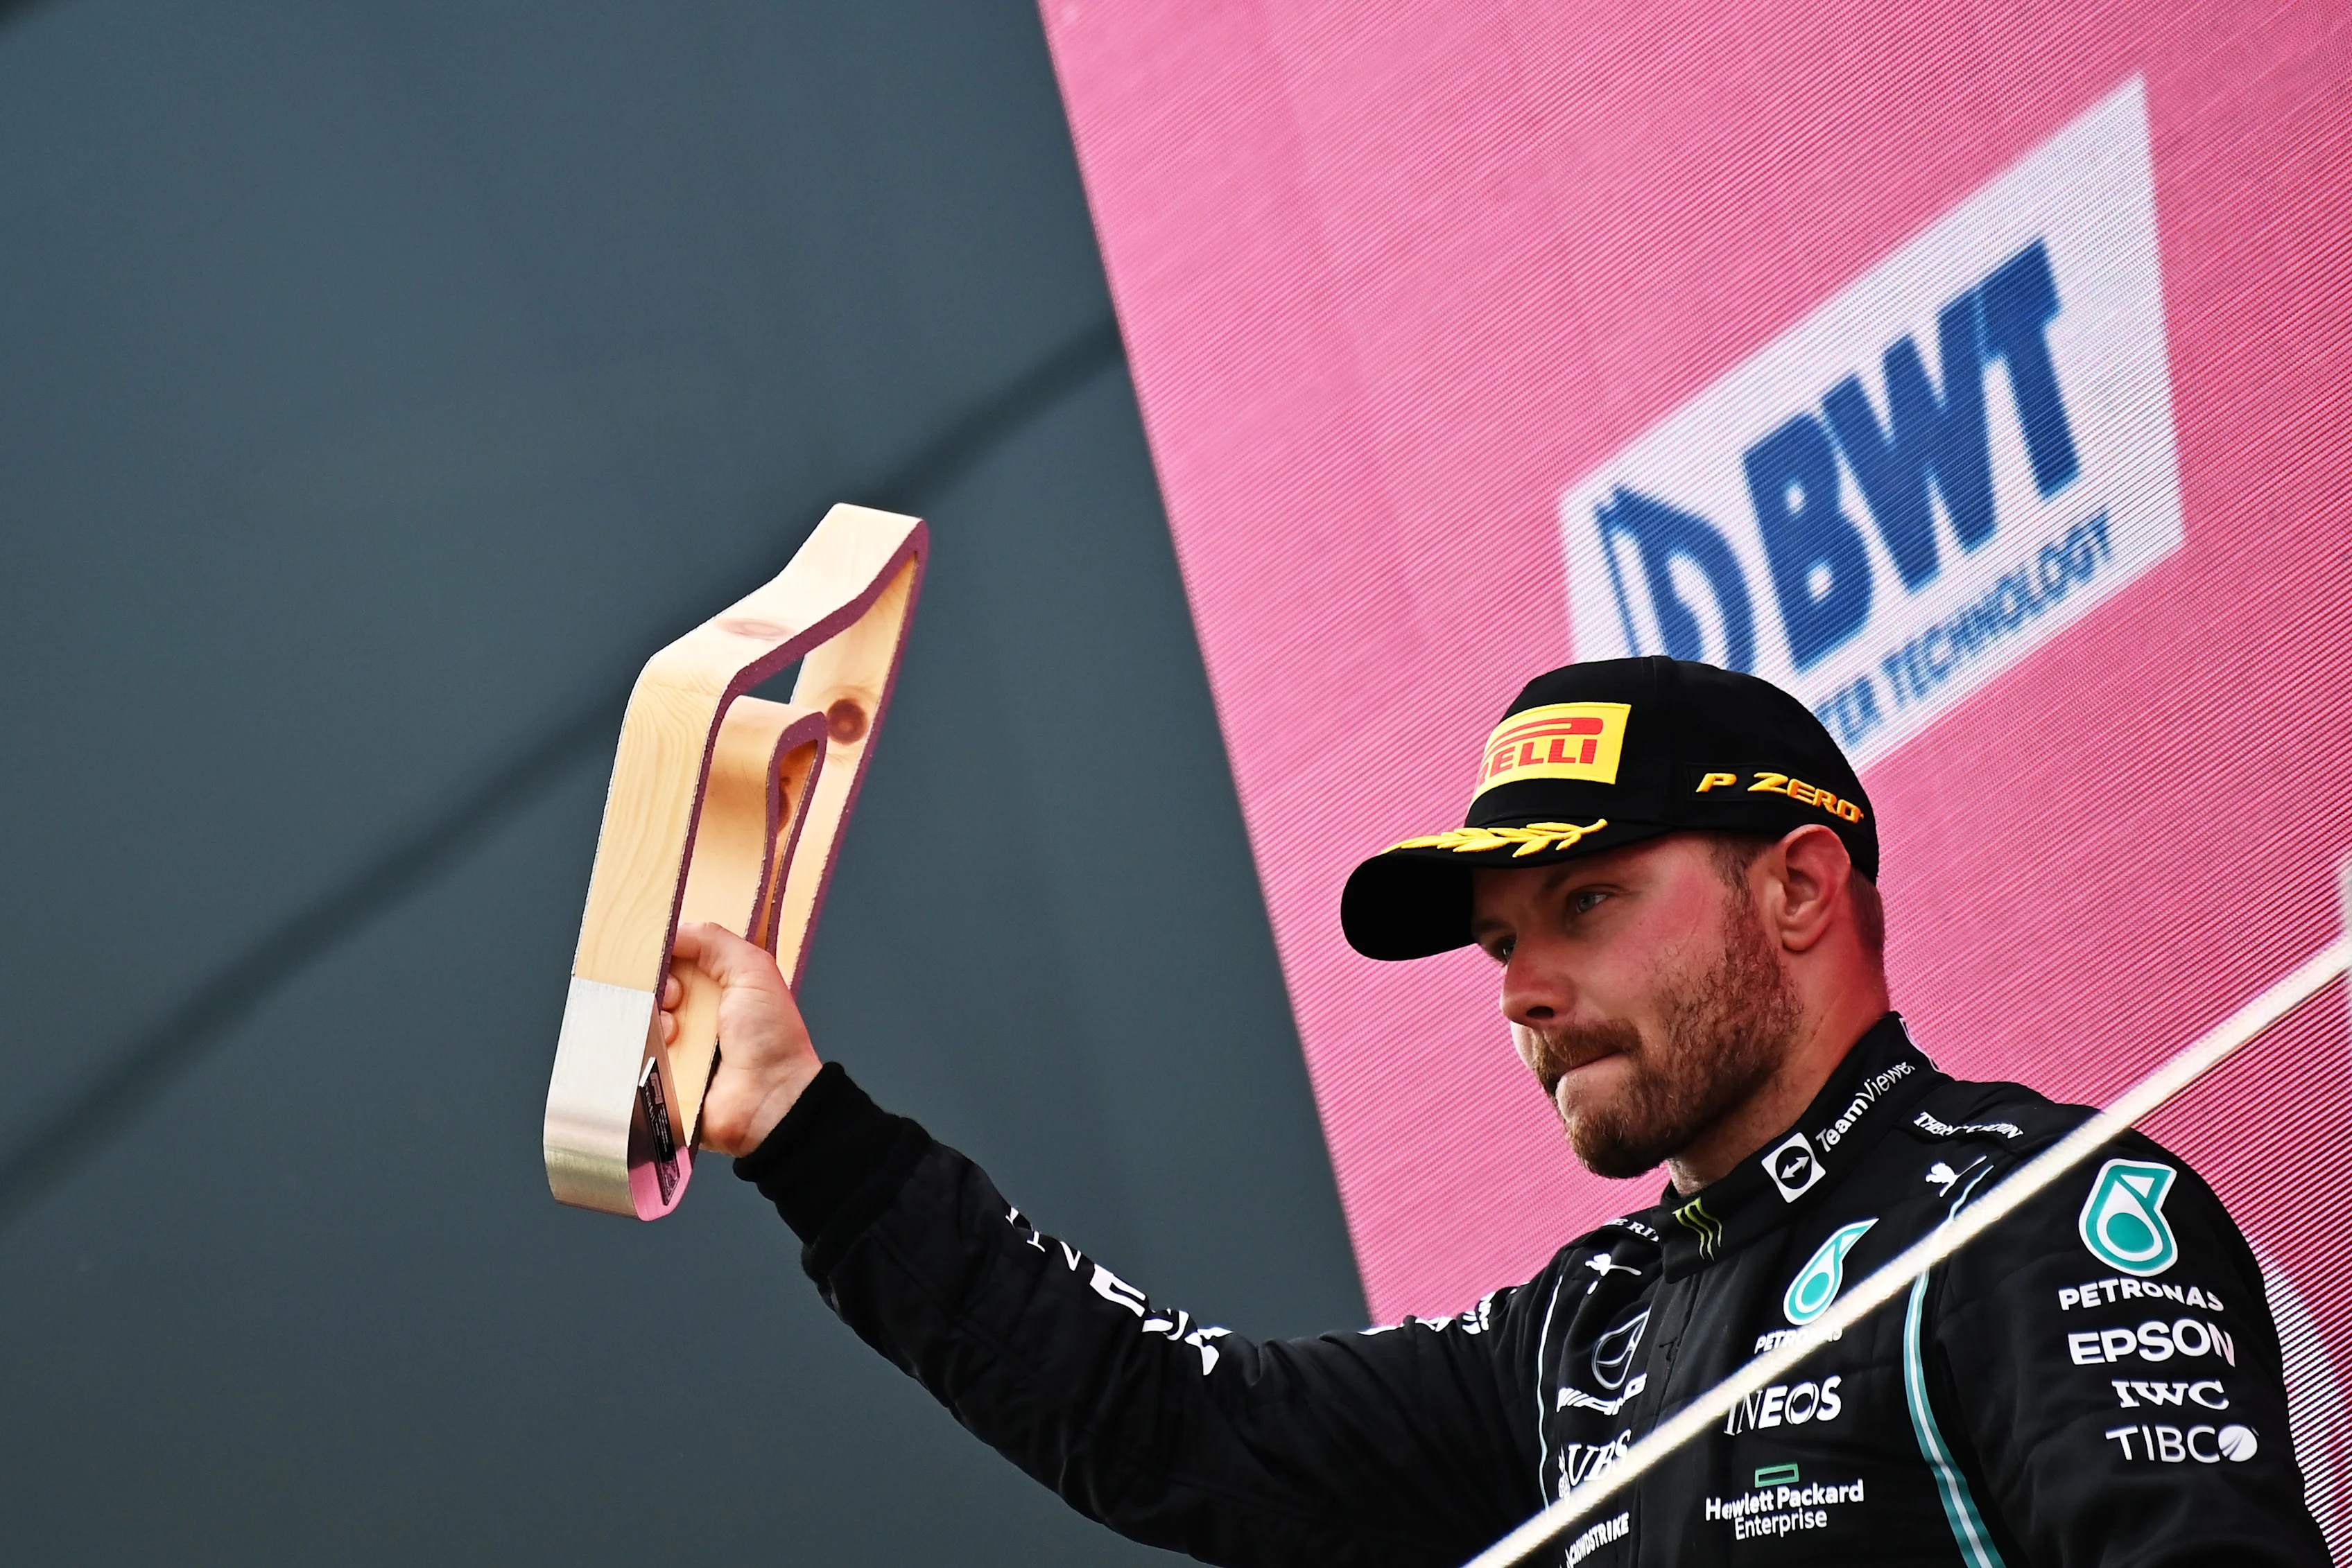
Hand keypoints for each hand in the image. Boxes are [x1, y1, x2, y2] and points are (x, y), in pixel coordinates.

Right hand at [661, 922, 823, 1156]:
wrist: (771, 1100)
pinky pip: (637, 1052)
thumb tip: (675, 929)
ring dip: (654, 1018)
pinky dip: (644, 1045)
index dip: (669, 956)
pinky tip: (665, 1048)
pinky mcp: (664, 1075)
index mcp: (721, 989)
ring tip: (675, 1030)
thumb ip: (715, 941)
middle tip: (678, 998)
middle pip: (655, 986)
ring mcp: (680, 1046)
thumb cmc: (772, 1038)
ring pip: (642, 1017)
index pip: (677, 960)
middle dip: (660, 986)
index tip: (668, 957)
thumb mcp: (753, 970)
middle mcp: (698, 1015)